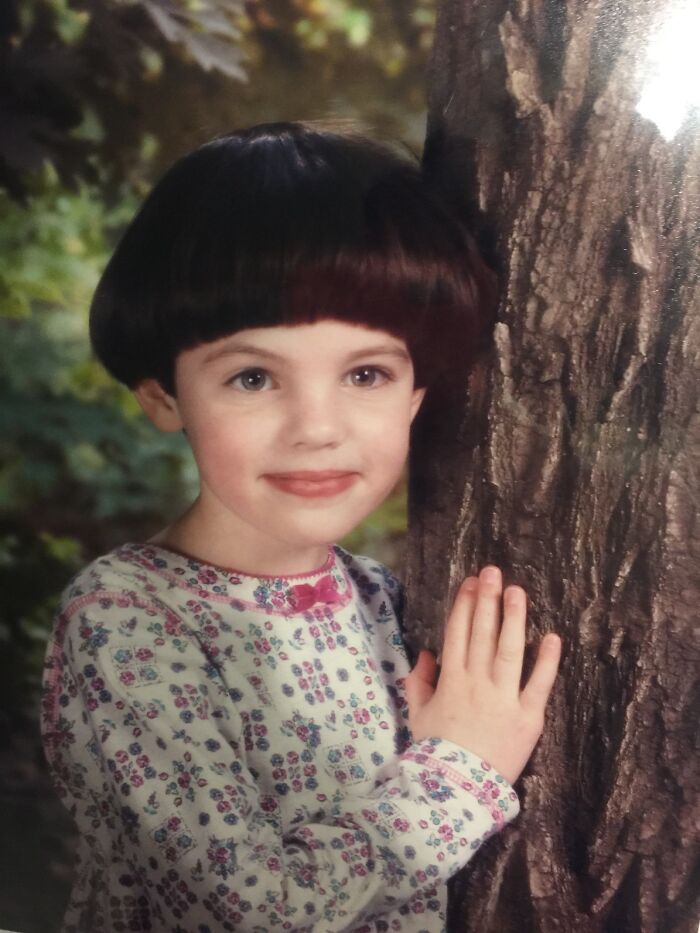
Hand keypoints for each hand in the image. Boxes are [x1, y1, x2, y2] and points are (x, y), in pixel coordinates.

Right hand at [404, 565, 560, 784]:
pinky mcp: (528, 718)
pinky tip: (552, 636)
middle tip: (492, 571)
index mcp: (451, 681)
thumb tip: (425, 653)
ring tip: (516, 591)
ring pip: (509, 650)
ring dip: (513, 618)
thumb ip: (419, 683)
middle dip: (486, 599)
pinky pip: (539, 684)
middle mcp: (476, 683)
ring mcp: (503, 699)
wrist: (457, 791)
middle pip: (481, 633)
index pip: (457, 633)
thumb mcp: (418, 716)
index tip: (469, 582)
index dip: (464, 605)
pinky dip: (547, 661)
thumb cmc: (436, 753)